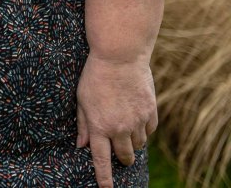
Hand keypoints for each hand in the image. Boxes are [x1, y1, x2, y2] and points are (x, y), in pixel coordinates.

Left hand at [76, 54, 157, 187]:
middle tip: (119, 151)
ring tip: (125, 126)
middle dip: (122, 158)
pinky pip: (149, 131)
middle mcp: (119, 127)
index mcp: (99, 125)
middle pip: (125, 156)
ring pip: (138, 145)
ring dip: (132, 141)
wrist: (119, 56)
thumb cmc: (94, 75)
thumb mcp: (81, 98)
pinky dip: (143, 129)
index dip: (104, 177)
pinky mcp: (151, 112)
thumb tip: (80, 144)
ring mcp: (137, 121)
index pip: (101, 159)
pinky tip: (136, 117)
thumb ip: (82, 123)